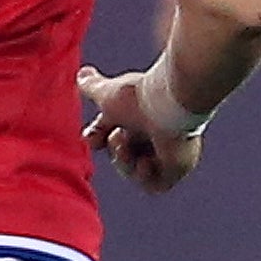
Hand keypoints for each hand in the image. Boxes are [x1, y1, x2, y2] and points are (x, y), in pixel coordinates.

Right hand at [79, 63, 208, 194]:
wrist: (169, 104)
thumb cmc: (139, 97)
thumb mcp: (106, 92)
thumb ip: (92, 85)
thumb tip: (81, 74)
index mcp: (139, 118)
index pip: (112, 136)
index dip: (98, 140)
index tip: (92, 137)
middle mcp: (154, 134)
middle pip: (123, 157)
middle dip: (115, 152)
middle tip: (119, 139)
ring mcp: (168, 151)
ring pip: (136, 171)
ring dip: (126, 164)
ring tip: (130, 148)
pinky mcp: (179, 166)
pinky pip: (157, 186)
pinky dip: (145, 178)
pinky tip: (146, 162)